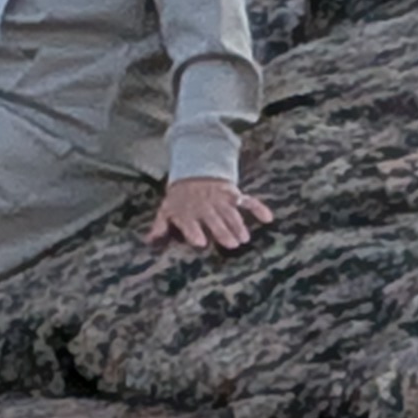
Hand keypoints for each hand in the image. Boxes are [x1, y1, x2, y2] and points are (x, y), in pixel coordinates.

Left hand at [143, 175, 271, 256]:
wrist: (194, 172)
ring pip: (231, 213)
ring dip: (238, 225)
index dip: (194, 231)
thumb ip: (159, 226)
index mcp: (188, 211)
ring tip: (244, 238)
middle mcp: (205, 206)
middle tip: (232, 244)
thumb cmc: (180, 198)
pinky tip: (268, 217)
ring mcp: (221, 200)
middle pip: (215, 220)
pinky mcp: (233, 195)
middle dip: (223, 231)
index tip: (201, 242)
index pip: (191, 222)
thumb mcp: (166, 209)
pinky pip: (247, 201)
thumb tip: (149, 241)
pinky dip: (258, 208)